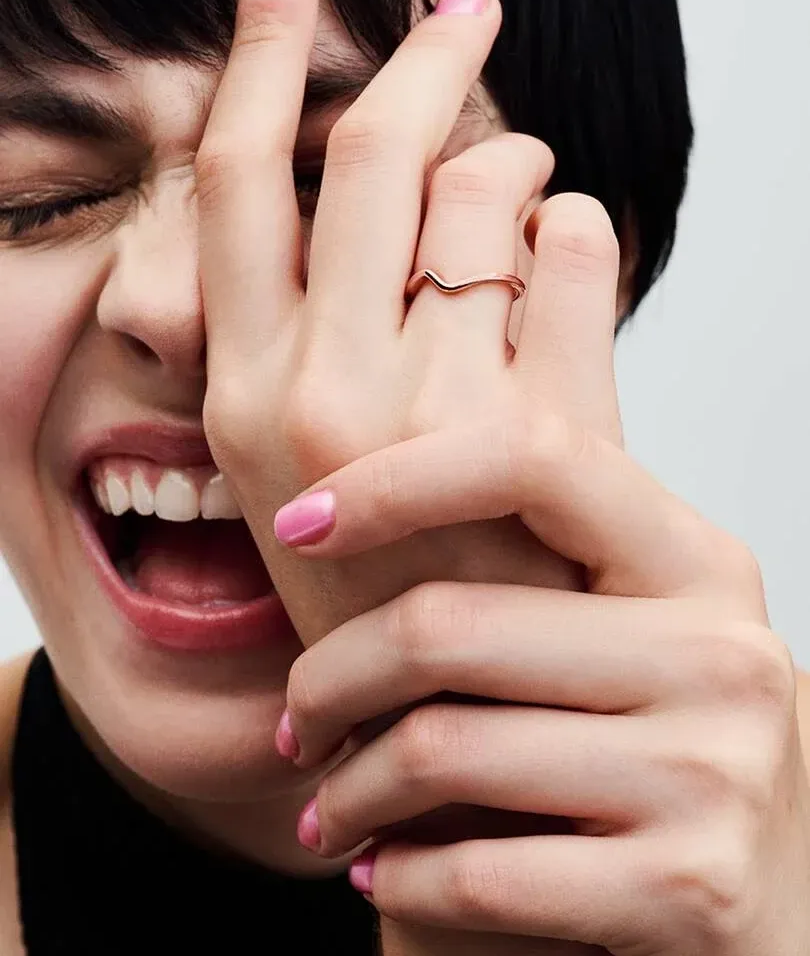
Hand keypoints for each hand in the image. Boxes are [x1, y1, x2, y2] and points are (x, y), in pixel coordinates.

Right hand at [196, 0, 588, 657]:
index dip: (254, 51)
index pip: (233, 179)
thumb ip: (300, 316)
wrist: (449, 708)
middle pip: (370, 154)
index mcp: (237, 392)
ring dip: (513, 156)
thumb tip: (350, 171)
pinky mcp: (541, 435)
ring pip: (485, 187)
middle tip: (464, 7)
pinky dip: (580, 225)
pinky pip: (576, 244)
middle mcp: (317, 395)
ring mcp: (433, 414)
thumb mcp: (292, 453)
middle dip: (424, 58)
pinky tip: (564, 262)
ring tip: (518, 186)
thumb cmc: (375, 567)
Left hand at [275, 398, 809, 953]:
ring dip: (347, 790)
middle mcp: (719, 651)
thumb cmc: (666, 746)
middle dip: (327, 677)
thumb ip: (541, 559)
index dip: (395, 478)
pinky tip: (381, 868)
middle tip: (298, 718)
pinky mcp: (690, 889)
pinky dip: (399, 873)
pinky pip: (477, 872)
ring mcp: (715, 771)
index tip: (299, 522)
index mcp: (692, 561)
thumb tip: (357, 481)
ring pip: (441, 749)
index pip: (532, 458)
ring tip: (326, 807)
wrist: (782, 896)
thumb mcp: (632, 627)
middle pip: (449, 622)